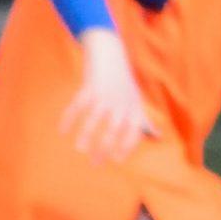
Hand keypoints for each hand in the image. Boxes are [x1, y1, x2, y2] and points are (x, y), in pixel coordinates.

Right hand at [60, 28, 154, 161]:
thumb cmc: (125, 84)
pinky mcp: (89, 89)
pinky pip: (76, 107)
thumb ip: (145, 122)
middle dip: (103, 149)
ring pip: (93, 120)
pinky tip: (62, 131)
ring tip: (79, 150)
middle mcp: (120, 105)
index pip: (132, 133)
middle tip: (95, 164)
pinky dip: (68, 120)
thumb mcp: (138, 102)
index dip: (125, 147)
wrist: (111, 55)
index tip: (116, 161)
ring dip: (85, 136)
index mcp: (133, 110)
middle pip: (112, 131)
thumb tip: (158, 138)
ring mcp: (104, 97)